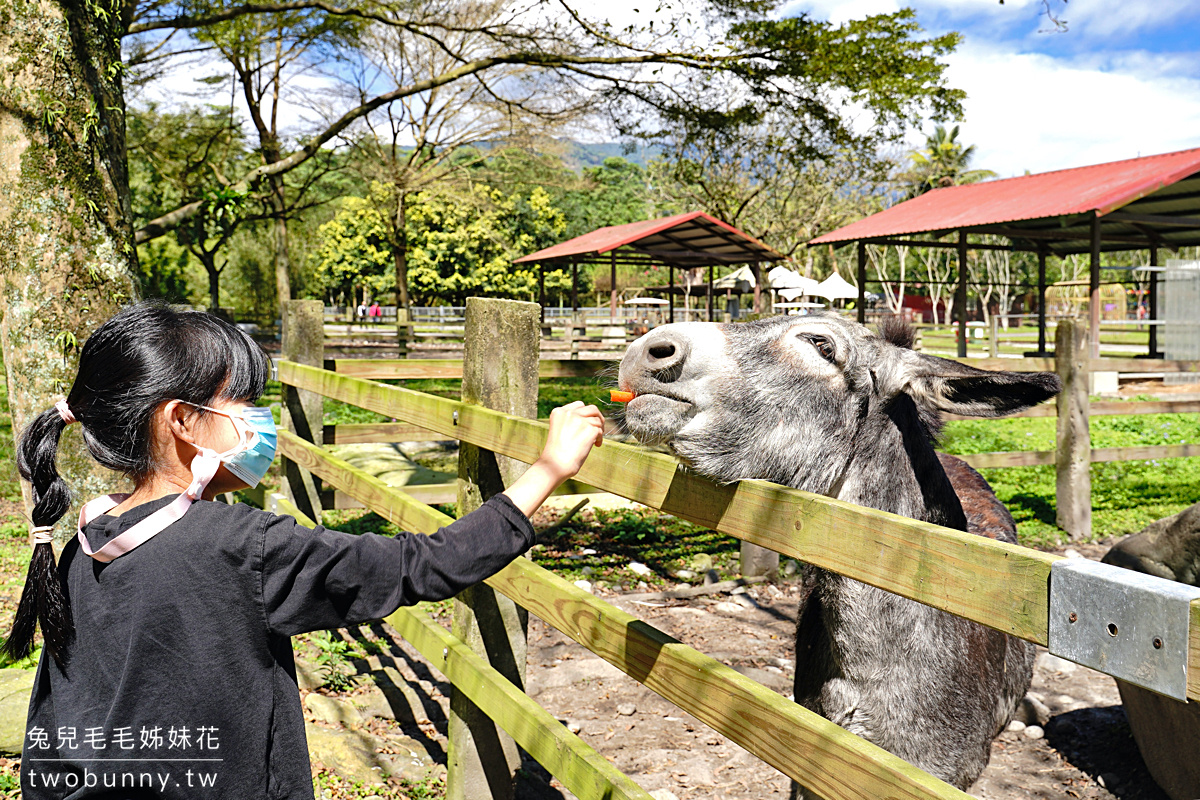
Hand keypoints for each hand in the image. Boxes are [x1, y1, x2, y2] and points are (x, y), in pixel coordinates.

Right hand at [502, 402, 603, 518]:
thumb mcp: (560, 431)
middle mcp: (569, 413)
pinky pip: (600, 431)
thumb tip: (592, 419)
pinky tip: (595, 446)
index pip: (579, 405)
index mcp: (559, 412)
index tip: (587, 423)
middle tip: (599, 429)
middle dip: (598, 417)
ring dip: (599, 430)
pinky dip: (599, 439)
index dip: (586, 414)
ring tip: (594, 441)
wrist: (555, 465)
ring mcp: (580, 420)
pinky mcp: (590, 429)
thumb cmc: (556, 453)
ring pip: (597, 420)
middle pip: (592, 409)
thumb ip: (572, 422)